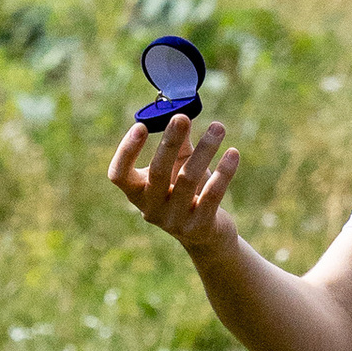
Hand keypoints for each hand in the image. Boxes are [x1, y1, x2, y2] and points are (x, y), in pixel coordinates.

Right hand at [107, 108, 240, 253]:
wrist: (207, 235)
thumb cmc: (189, 192)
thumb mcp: (179, 167)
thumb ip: (179, 145)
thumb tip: (181, 115)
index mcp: (138, 193)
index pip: (119, 175)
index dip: (126, 151)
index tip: (141, 126)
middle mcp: (151, 209)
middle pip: (157, 173)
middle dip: (169, 142)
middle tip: (182, 117)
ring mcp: (174, 221)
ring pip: (188, 179)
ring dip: (205, 149)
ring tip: (218, 127)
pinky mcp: (199, 227)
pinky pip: (212, 195)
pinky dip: (223, 172)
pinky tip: (232, 153)